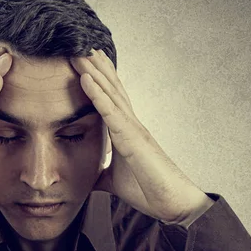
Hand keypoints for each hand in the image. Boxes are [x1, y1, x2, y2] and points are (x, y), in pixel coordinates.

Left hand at [70, 49, 212, 226]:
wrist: (173, 205)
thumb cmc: (148, 190)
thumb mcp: (114, 181)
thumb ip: (101, 173)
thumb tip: (88, 176)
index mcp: (126, 131)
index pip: (109, 98)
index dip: (97, 78)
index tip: (84, 61)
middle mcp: (130, 123)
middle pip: (110, 87)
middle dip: (94, 66)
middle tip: (78, 44)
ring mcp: (133, 128)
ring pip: (110, 92)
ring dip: (93, 71)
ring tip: (78, 51)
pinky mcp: (133, 140)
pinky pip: (111, 113)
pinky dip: (97, 94)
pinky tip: (86, 78)